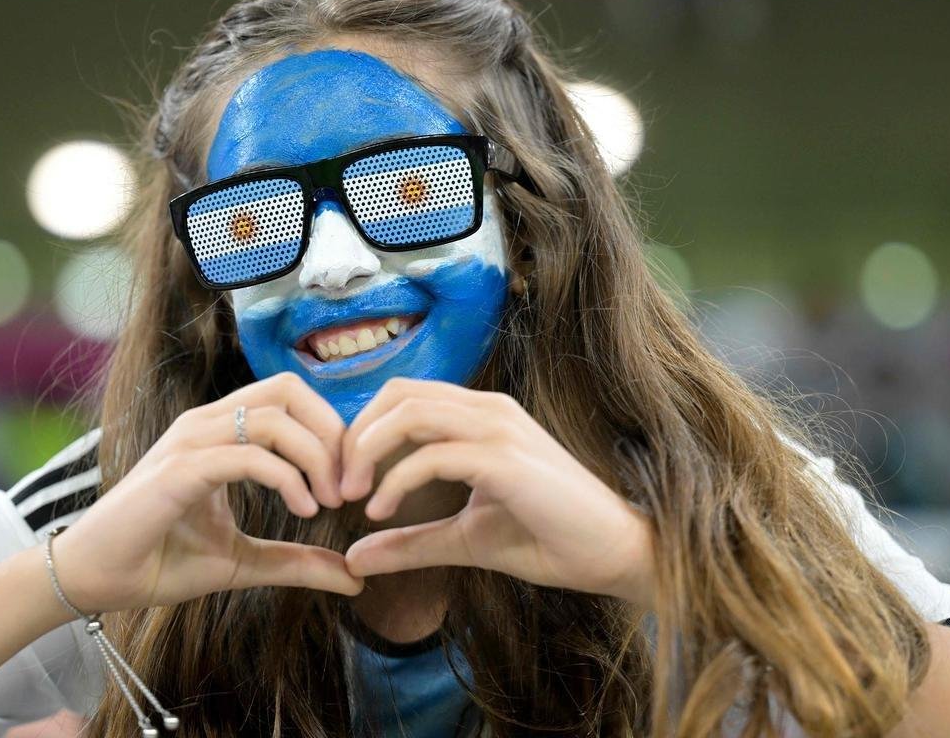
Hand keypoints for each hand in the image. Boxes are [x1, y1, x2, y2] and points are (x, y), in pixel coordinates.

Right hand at [51, 372, 362, 613]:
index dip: (331, 430)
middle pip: (288, 389)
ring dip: (315, 456)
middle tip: (349, 485)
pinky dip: (286, 477)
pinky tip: (304, 509)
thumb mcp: (246, 562)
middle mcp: (205, 424)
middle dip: (331, 431)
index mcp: (220, 432)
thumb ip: (297, 562)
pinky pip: (247, 454)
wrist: (97, 580)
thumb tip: (355, 579)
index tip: (350, 482)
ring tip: (329, 501)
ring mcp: (190, 442)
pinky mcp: (179, 470)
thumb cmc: (159, 561)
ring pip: (272, 417)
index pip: (290, 397)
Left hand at [339, 379, 655, 607]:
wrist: (613, 554)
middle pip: (398, 394)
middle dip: (355, 436)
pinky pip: (432, 454)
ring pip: (409, 412)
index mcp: (480, 416)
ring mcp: (498, 428)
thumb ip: (410, 542)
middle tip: (336, 485)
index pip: (403, 397)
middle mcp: (488, 409)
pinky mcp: (505, 459)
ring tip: (351, 496)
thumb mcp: (464, 540)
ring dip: (366, 452)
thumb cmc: (548, 539)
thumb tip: (353, 555)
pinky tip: (380, 511)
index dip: (362, 431)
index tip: (342, 479)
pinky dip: (394, 480)